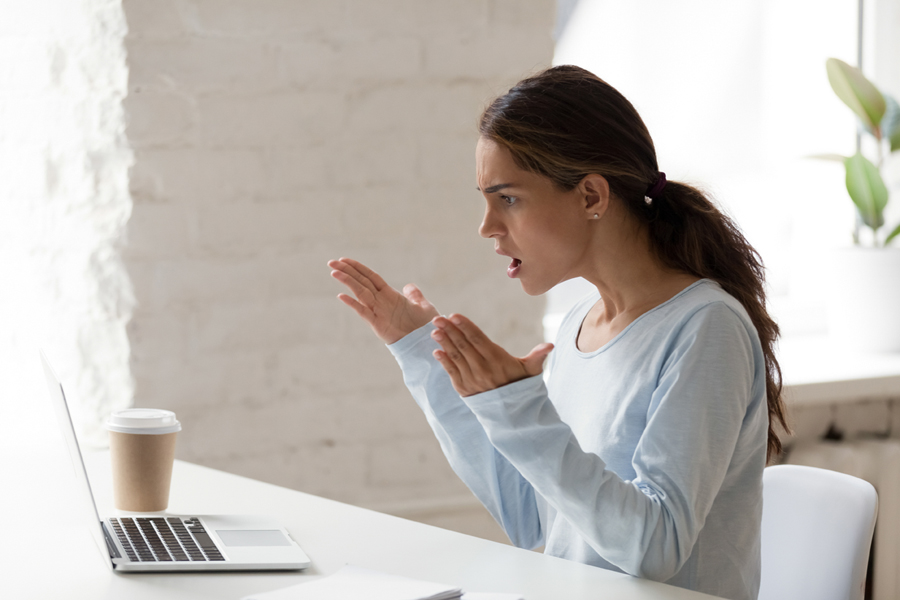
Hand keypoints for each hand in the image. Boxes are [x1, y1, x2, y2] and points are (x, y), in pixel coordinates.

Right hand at [328, 257, 438, 343]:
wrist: (427, 343)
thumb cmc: (425, 327)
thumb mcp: (422, 305)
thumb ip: (414, 295)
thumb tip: (408, 286)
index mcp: (390, 295)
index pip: (370, 276)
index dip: (357, 267)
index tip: (343, 259)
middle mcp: (381, 302)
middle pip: (361, 282)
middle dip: (347, 271)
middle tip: (331, 262)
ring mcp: (378, 312)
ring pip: (360, 293)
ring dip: (347, 282)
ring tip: (334, 272)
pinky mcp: (378, 324)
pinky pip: (364, 312)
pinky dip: (353, 304)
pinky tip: (342, 296)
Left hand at [430, 314, 553, 396]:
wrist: (512, 414)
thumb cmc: (521, 385)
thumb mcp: (531, 370)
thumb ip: (537, 356)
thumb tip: (550, 345)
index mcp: (497, 360)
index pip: (478, 339)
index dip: (465, 326)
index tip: (454, 315)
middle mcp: (483, 369)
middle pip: (464, 346)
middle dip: (450, 331)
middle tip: (437, 319)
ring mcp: (472, 380)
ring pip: (456, 358)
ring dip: (444, 343)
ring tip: (434, 331)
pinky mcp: (465, 390)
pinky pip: (452, 373)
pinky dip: (444, 362)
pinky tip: (436, 351)